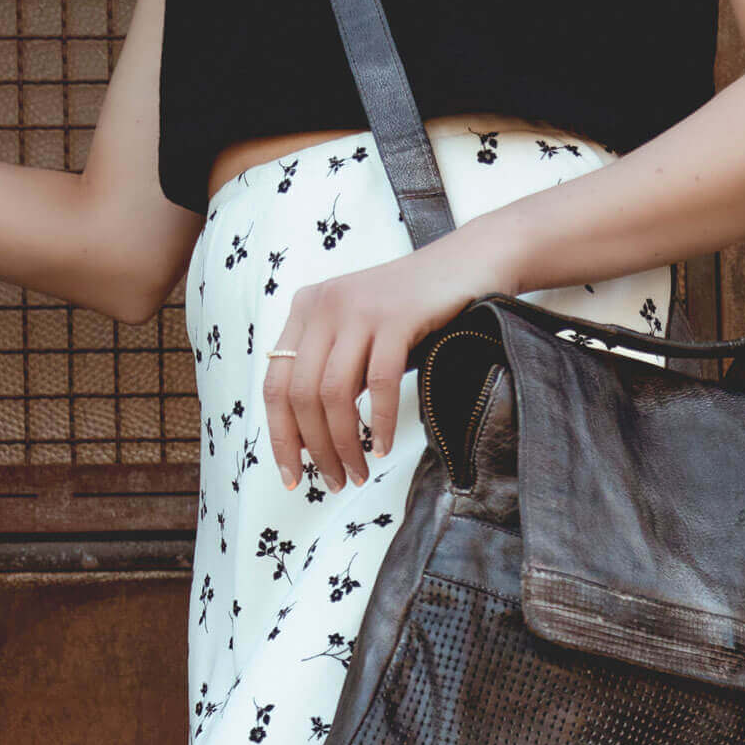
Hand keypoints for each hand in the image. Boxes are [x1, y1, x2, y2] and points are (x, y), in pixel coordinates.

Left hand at [263, 221, 519, 491]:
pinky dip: (378, 421)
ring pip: (333, 392)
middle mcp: (323, 307)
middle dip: (314, 449)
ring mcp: (358, 309)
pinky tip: (381, 447)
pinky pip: (377, 382)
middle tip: (334, 482)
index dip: (280, 437)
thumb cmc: (415, 309)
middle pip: (300, 394)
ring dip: (343, 443)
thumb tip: (311, 439)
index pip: (275, 385)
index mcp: (305, 311)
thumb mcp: (360, 334)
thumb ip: (334, 371)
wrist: (468, 263)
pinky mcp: (395, 315)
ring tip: (357, 474)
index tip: (291, 477)